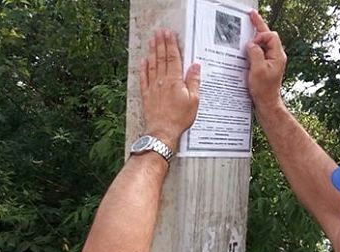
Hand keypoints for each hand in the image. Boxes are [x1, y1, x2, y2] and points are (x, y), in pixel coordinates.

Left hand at [140, 29, 200, 150]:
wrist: (162, 131)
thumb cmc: (179, 118)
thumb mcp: (193, 100)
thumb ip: (193, 81)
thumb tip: (195, 67)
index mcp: (174, 81)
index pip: (173, 58)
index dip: (171, 44)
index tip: (169, 34)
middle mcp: (162, 81)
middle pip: (162, 58)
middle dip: (161, 43)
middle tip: (160, 32)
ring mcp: (153, 87)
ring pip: (152, 65)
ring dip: (152, 51)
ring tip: (152, 41)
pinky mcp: (147, 95)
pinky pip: (144, 78)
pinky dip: (143, 68)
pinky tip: (144, 61)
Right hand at [246, 10, 286, 109]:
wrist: (267, 103)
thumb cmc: (264, 89)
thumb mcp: (258, 70)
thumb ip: (255, 53)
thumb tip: (251, 44)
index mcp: (278, 55)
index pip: (270, 36)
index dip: (260, 37)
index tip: (251, 45)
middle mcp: (276, 56)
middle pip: (268, 36)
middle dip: (259, 25)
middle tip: (251, 15)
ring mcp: (271, 61)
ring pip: (264, 43)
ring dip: (255, 37)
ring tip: (248, 27)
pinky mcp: (266, 66)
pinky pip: (260, 52)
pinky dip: (253, 48)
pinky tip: (246, 48)